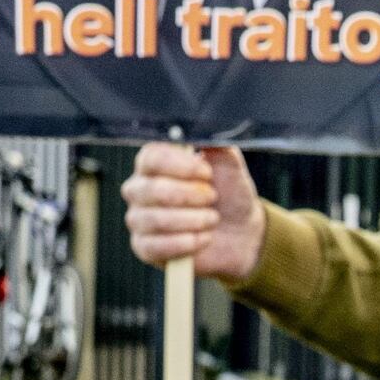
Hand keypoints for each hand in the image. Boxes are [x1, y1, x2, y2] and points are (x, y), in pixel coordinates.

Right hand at [118, 143, 261, 281]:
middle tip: (213, 198)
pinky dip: (186, 243)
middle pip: (151, 190)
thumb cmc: (228, 195)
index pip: (151, 158)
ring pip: (154, 220)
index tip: (207, 173)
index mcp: (154, 164)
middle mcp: (140, 189)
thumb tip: (205, 131)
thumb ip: (216, 145)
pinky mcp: (144, 248)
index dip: (180, 166)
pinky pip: (155, 247)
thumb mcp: (229, 165)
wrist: (239, 232)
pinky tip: (204, 239)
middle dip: (190, 196)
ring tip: (212, 220)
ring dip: (192, 221)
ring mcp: (139, 219)